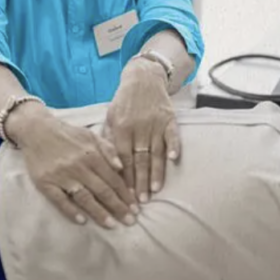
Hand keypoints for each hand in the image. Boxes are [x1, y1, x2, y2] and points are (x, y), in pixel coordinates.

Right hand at [7, 102, 138, 228]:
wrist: (37, 130)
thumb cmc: (68, 135)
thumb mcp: (91, 136)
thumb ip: (109, 150)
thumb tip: (122, 168)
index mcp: (92, 155)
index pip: (113, 179)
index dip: (126, 195)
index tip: (136, 208)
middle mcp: (78, 166)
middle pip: (102, 191)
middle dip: (118, 207)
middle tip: (131, 221)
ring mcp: (61, 176)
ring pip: (84, 198)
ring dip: (99, 213)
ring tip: (112, 225)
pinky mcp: (45, 183)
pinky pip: (59, 200)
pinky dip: (71, 211)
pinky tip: (82, 221)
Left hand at [106, 57, 180, 202]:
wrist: (143, 78)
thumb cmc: (123, 101)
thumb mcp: (109, 117)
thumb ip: (107, 139)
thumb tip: (104, 164)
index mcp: (121, 128)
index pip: (122, 159)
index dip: (125, 178)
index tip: (125, 195)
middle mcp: (138, 127)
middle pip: (139, 159)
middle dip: (140, 182)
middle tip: (140, 201)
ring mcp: (155, 123)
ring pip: (155, 152)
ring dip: (156, 172)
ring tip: (155, 190)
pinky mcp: (169, 119)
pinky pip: (173, 135)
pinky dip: (174, 146)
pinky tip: (174, 160)